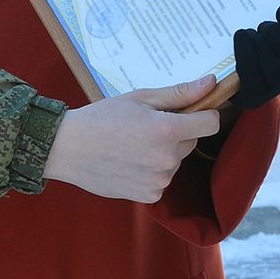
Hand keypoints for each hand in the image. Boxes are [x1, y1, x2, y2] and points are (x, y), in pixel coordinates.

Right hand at [45, 76, 220, 202]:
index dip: (204, 114)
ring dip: (163, 154)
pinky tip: (129, 163)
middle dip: (176, 133)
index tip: (191, 112)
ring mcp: (160, 180)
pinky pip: (162, 180)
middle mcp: (168, 158)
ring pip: (175, 161)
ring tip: (132, 146)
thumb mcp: (140, 98)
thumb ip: (179, 93)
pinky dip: (151, 172)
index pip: (211, 123)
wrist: (68, 148)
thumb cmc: (101, 118)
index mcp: (168, 130)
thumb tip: (212, 83)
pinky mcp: (150, 195)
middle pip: (190, 141)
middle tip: (145, 127)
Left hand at [232, 4, 279, 107]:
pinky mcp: (253, 97)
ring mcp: (274, 90)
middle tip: (264, 25)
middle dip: (277, 35)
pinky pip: (251, 74)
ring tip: (252, 32)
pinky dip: (245, 51)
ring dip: (260, 43)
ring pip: (273, 68)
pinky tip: (241, 35)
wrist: (239, 70)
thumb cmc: (266, 40)